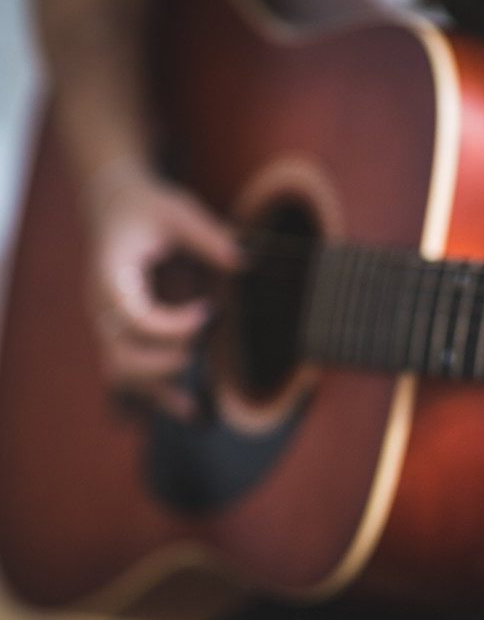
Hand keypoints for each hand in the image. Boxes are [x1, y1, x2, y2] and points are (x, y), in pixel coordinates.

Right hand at [85, 162, 239, 417]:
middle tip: (200, 353)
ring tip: (199, 411)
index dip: (173, 325)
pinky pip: (131, 377)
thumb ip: (209, 235)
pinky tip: (193, 412)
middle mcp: (104, 306)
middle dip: (162, 365)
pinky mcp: (124, 336)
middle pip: (120, 355)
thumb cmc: (149, 208)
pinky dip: (156, 397)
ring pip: (121, 374)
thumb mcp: (179, 211)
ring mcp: (111, 325)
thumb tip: (244, 260)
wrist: (115, 207)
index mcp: (111, 275)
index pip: (133, 315)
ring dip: (158, 394)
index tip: (212, 313)